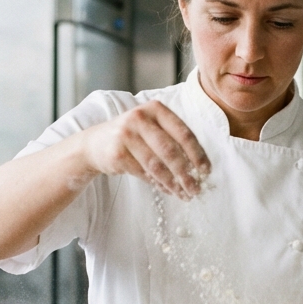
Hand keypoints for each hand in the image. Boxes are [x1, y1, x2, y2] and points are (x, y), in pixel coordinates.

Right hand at [81, 101, 210, 199]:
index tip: (206, 172)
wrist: (96, 143)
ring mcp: (126, 135)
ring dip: (173, 183)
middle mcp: (140, 118)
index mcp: (156, 109)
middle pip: (171, 150)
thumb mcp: (153, 129)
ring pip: (157, 165)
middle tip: (196, 189)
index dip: (198, 155)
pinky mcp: (117, 153)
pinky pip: (144, 173)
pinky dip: (159, 184)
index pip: (184, 133)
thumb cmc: (133, 137)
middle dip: (187, 173)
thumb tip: (199, 169)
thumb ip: (174, 140)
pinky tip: (167, 190)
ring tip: (184, 194)